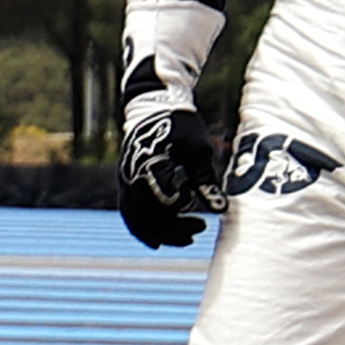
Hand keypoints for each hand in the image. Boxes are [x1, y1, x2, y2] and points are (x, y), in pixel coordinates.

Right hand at [118, 79, 219, 249]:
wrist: (156, 105)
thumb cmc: (181, 125)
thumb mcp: (198, 151)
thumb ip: (206, 181)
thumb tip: (219, 209)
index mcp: (150, 166)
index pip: (163, 206)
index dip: (182, 219)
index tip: (202, 222)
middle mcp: (131, 175)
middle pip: (148, 218)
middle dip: (173, 231)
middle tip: (199, 231)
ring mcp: (125, 179)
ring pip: (135, 218)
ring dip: (158, 232)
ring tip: (183, 239)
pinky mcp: (125, 180)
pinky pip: (128, 211)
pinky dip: (141, 227)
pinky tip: (157, 238)